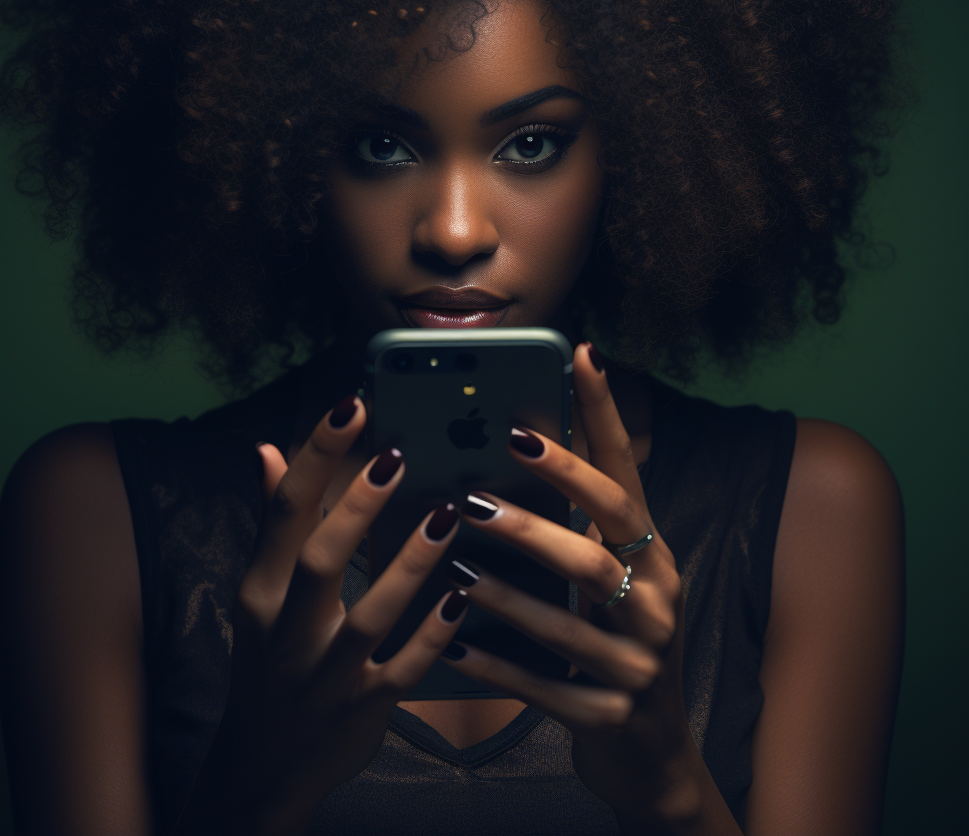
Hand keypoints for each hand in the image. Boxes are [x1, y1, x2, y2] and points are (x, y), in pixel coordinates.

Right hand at [175, 396, 468, 835]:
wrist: (261, 769)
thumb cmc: (268, 662)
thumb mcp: (259, 595)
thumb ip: (273, 523)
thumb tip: (266, 450)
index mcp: (260, 591)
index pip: (283, 513)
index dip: (316, 455)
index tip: (351, 404)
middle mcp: (285, 631)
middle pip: (318, 561)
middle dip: (356, 507)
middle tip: (398, 454)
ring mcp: (324, 675)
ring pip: (369, 616)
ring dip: (409, 565)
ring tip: (448, 514)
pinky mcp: (362, 709)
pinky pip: (403, 672)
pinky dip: (432, 636)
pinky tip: (461, 599)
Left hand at [438, 344, 711, 829]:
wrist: (649, 752)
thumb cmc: (614, 640)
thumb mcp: (608, 577)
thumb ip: (571, 524)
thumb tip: (510, 447)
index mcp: (652, 553)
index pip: (627, 472)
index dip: (604, 415)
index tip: (579, 356)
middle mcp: (657, 599)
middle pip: (602, 539)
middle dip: (543, 508)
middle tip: (477, 489)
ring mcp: (641, 661)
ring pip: (572, 619)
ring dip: (508, 591)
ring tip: (453, 564)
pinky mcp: (613, 714)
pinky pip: (548, 689)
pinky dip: (498, 666)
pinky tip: (452, 645)